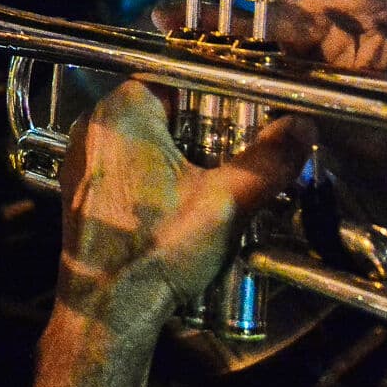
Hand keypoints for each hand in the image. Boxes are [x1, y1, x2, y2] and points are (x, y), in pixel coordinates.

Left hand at [55, 81, 314, 339]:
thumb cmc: (158, 251)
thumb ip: (269, 160)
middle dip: (207, 125)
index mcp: (123, 111)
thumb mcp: (227, 201)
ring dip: (185, 151)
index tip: (251, 107)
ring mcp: (83, 159)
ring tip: (222, 177)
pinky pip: (128, 163)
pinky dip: (159, 173)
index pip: (180, 77)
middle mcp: (95, 126)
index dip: (221, 91)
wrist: (108, 310)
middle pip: (165, 108)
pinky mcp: (83, 189)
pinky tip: (188, 200)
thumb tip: (303, 127)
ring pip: (147, 138)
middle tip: (242, 147)